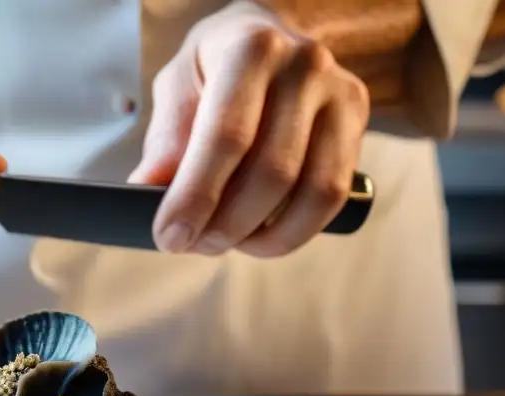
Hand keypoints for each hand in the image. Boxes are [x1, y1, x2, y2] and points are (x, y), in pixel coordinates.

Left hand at [129, 1, 369, 256]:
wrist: (264, 40)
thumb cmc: (212, 70)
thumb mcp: (176, 89)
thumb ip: (165, 140)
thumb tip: (147, 193)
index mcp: (252, 50)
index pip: (227, 136)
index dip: (197, 196)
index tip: (171, 237)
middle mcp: (305, 66)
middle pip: (272, 171)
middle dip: (227, 225)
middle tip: (194, 245)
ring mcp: (339, 95)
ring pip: (312, 191)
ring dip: (265, 236)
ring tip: (226, 242)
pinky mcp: (357, 124)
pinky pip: (333, 197)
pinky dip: (295, 231)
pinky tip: (261, 237)